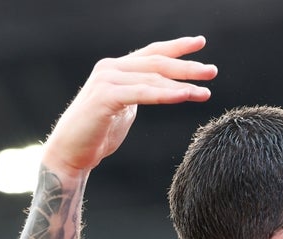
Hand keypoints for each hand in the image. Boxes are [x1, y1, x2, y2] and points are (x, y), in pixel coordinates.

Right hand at [43, 36, 216, 175]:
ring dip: (182, 84)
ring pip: (152, 78)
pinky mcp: (105, 97)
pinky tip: (185, 95)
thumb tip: (162, 89)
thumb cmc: (98, 133)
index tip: (200, 43)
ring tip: (205, 91)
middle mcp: (111, 68)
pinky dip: (166, 94)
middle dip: (187, 66)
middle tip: (213, 71)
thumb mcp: (125, 107)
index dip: (176, 47)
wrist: (70, 152)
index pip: (152, 53)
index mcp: (117, 68)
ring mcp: (107, 81)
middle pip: (156, 62)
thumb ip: (139, 93)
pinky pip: (143, 94)